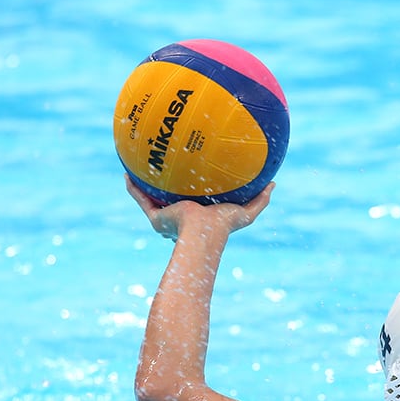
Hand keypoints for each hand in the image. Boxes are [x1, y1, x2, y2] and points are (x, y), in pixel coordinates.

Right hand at [125, 177, 273, 240]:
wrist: (203, 234)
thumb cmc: (225, 226)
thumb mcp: (247, 212)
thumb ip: (260, 200)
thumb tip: (273, 183)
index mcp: (199, 216)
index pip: (194, 203)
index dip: (192, 192)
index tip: (192, 176)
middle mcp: (180, 217)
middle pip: (170, 199)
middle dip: (166, 187)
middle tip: (164, 168)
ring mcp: (166, 219)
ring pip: (151, 199)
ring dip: (144, 185)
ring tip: (139, 166)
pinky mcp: (156, 219)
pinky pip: (140, 200)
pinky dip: (132, 189)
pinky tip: (126, 174)